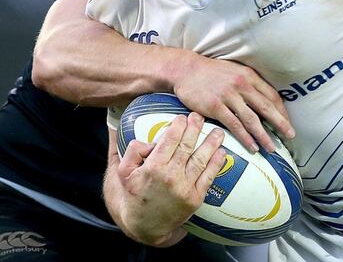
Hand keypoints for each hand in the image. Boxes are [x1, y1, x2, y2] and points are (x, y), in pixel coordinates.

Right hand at [115, 113, 226, 245]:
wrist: (142, 226)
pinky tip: (221, 152)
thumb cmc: (131, 196)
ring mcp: (184, 188)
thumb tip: (140, 133)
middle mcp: (171, 177)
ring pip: (201, 160)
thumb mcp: (121, 172)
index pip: (170, 140)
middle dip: (195, 128)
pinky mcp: (194, 199)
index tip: (182, 117)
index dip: (178, 126)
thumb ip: (130, 150)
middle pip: (187, 146)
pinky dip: (216, 164)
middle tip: (199, 117)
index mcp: (153, 168)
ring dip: (211, 143)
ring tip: (217, 131)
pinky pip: (208, 177)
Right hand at [173, 56, 293, 152]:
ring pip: (251, 119)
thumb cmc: (212, 73)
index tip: (288, 123)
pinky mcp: (215, 106)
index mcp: (249, 76)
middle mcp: (241, 84)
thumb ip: (250, 83)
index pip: (271, 95)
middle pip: (266, 107)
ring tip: (271, 148)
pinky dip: (245, 137)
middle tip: (290, 136)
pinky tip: (252, 146)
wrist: (186, 70)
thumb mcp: (235, 71)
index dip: (281, 111)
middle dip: (280, 124)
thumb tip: (267, 100)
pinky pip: (234, 124)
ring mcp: (228, 96)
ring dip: (264, 135)